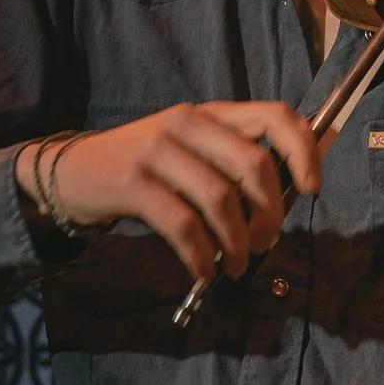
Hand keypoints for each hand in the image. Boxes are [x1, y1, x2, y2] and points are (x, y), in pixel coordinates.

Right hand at [22, 102, 321, 293]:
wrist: (71, 173)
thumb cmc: (143, 168)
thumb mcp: (188, 151)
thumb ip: (230, 165)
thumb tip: (279, 206)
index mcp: (210, 113)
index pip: (274, 115)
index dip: (304, 151)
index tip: (312, 190)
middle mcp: (187, 122)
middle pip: (253, 165)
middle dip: (270, 214)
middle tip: (266, 244)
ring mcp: (157, 150)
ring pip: (220, 200)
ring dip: (236, 244)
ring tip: (234, 267)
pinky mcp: (132, 183)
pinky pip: (183, 226)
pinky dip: (201, 256)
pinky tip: (204, 271)